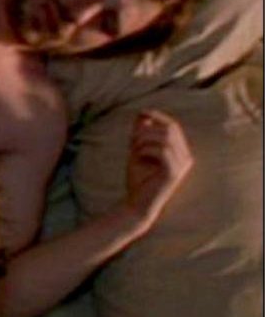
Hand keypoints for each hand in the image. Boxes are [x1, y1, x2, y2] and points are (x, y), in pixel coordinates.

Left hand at [124, 110, 194, 228]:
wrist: (136, 203)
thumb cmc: (138, 178)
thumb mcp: (138, 151)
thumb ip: (141, 133)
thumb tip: (143, 114)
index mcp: (180, 152)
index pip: (173, 126)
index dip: (158, 116)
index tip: (141, 112)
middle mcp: (186, 158)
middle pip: (170, 128)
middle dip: (147, 129)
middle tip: (132, 140)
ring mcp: (182, 166)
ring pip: (165, 137)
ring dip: (144, 139)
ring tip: (132, 149)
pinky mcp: (174, 173)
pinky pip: (162, 150)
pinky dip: (146, 148)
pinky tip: (137, 156)